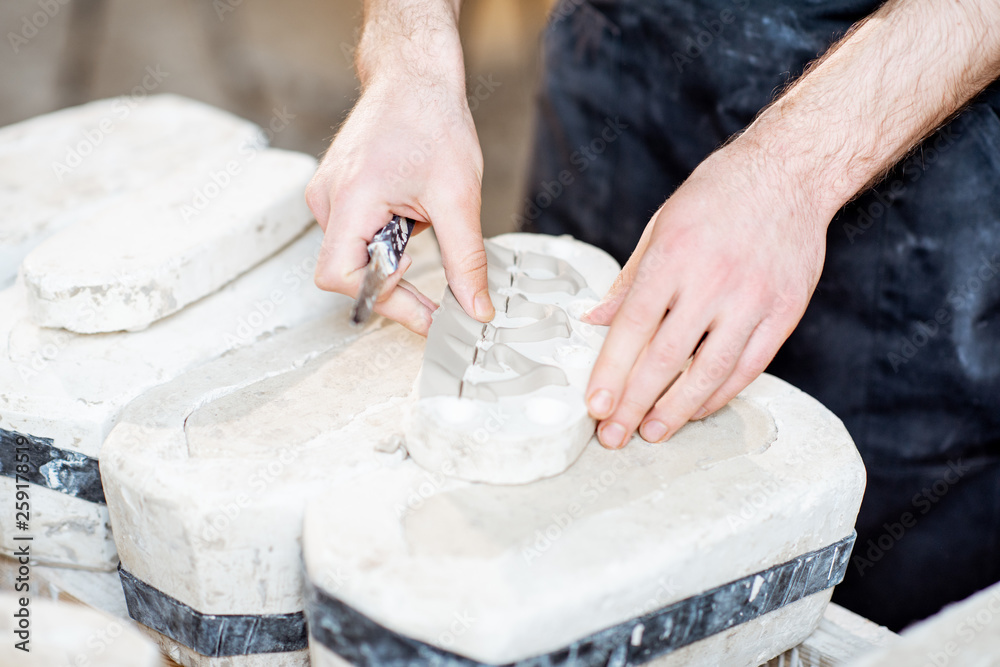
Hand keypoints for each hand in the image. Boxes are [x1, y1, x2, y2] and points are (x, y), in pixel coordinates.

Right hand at [306, 20, 493, 334]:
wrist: (414, 76)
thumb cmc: (431, 121)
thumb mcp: (459, 197)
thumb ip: (465, 260)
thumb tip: (475, 309)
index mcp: (350, 199)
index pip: (342, 279)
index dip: (385, 301)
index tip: (427, 315)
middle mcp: (328, 200)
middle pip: (349, 272)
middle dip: (395, 278)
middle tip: (432, 266)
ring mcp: (328, 195)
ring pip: (354, 255)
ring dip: (393, 254)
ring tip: (421, 218)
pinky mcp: (337, 192)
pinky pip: (357, 235)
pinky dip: (388, 237)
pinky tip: (410, 210)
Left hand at [582, 144, 829, 447]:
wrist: (792, 170)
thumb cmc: (720, 193)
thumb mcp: (662, 224)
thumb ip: (628, 279)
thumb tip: (595, 321)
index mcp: (673, 255)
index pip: (632, 328)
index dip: (611, 373)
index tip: (596, 406)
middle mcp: (712, 280)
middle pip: (665, 359)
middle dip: (635, 405)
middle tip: (615, 436)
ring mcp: (752, 299)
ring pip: (709, 372)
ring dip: (677, 411)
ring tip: (652, 433)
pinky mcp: (784, 311)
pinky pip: (749, 366)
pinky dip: (721, 394)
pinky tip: (697, 409)